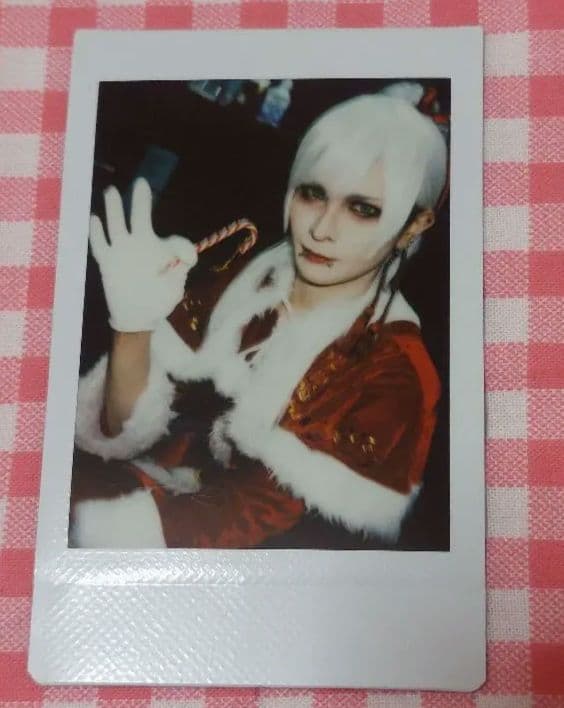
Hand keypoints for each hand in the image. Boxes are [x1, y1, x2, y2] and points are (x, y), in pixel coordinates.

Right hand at [90, 178, 197, 331]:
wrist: (138, 318)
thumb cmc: (160, 300)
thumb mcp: (175, 287)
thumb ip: (181, 271)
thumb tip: (189, 257)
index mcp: (159, 248)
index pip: (172, 240)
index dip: (181, 247)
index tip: (189, 259)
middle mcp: (139, 244)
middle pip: (139, 217)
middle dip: (140, 201)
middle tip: (142, 183)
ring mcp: (121, 251)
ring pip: (116, 225)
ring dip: (114, 209)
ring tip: (112, 191)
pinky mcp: (107, 263)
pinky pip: (99, 245)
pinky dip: (96, 233)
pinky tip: (93, 219)